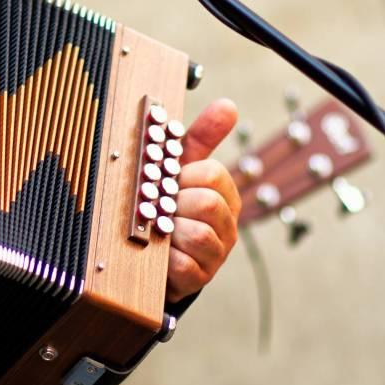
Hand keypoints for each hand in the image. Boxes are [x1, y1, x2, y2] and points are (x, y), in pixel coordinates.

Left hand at [166, 99, 240, 302]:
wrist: (156, 256)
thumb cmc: (171, 206)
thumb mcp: (182, 169)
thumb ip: (202, 138)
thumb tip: (228, 105)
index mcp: (223, 194)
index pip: (213, 174)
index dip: (183, 174)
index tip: (164, 177)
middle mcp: (224, 225)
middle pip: (208, 203)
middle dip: (175, 201)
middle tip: (155, 202)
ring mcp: (213, 254)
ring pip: (199, 234)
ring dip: (170, 228)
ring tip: (156, 226)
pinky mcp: (196, 279)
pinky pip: (183, 265)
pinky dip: (165, 257)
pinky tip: (156, 251)